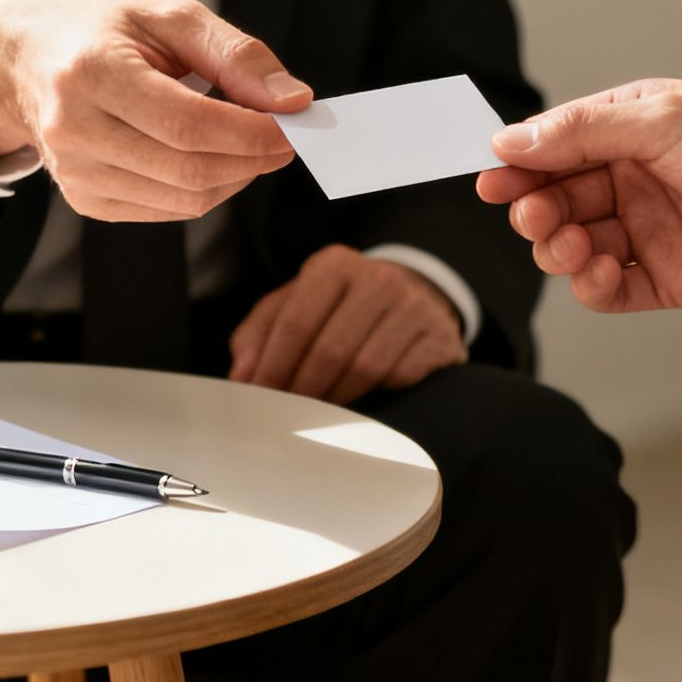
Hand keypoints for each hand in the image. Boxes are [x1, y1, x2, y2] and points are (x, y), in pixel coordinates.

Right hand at [0, 0, 310, 220]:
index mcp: (91, 71)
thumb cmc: (102, 31)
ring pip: (184, 200)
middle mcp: (73, 129)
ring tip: (248, 143)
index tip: (292, 124)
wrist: (26, 62)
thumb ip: (236, 55)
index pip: (188, 125)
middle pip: (189, 170)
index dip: (250, 133)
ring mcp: (74, 172)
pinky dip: (204, 190)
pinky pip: (167, 211)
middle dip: (252, 159)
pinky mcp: (84, 200)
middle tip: (283, 137)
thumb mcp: (169, 16)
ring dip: (235, 177)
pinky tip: (209, 158)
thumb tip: (293, 100)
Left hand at [229, 245, 465, 404]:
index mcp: (334, 265)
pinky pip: (398, 378)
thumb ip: (261, 332)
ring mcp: (414, 306)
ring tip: (316, 414)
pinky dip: (374, 396)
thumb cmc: (343, 305)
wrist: (415, 293)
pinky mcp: (439, 337)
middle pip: (330, 350)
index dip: (273, 366)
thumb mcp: (297, 303)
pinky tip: (360, 402)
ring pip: (364, 369)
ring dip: (334, 400)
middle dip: (302, 390)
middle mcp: (377, 278)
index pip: (295, 322)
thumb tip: (242, 375)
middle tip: (285, 416)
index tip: (258, 397)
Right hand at [474, 78, 681, 313]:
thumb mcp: (665, 120)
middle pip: (558, 201)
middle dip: (537, 211)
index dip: (518, 166)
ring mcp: (650, 232)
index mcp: (630, 132)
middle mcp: (634, 181)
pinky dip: (593, 289)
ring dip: (561, 250)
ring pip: (576, 248)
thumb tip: (511, 140)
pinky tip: (600, 275)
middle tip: (536, 217)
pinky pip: (611, 292)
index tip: (490, 181)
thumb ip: (583, 131)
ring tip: (575, 247)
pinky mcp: (670, 279)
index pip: (555, 148)